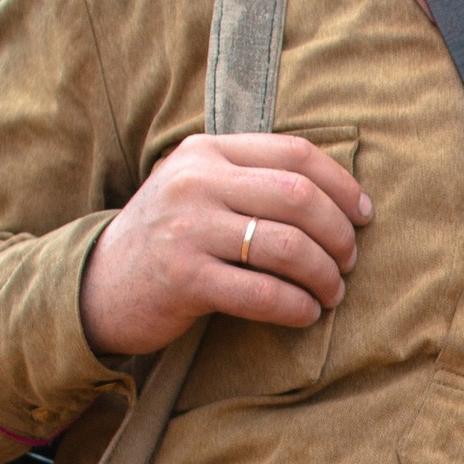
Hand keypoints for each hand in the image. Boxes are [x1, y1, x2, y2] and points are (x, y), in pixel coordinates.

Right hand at [79, 133, 372, 355]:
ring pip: (287, 246)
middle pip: (298, 198)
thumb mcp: (199, 189)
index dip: (342, 186)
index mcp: (207, 150)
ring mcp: (188, 228)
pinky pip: (263, 293)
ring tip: (331, 292)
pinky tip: (305, 314)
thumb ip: (251, 179)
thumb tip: (337, 197)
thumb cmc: (168, 239)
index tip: (364, 216)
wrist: (100, 285)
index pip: (295, 154)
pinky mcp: (184, 279)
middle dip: (338, 234)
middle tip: (349, 261)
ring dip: (323, 275)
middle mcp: (196, 181)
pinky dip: (297, 307)